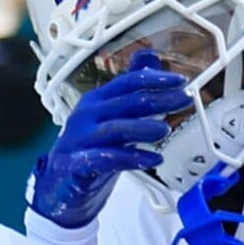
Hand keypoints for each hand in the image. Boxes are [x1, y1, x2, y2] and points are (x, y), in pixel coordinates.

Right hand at [29, 51, 191, 229]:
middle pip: (127, 102)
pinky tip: (152, 159)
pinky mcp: (77, 165)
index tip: (181, 81)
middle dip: (159, 99)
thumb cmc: (88, 150)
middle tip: (184, 100)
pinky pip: (106, 159)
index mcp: (96, 101)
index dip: (155, 79)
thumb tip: (151, 59)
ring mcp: (80, 139)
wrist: (59, 185)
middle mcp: (87, 116)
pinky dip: (131, 158)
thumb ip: (131, 91)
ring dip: (143, 127)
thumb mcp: (110, 118)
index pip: (128, 82)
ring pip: (116, 128)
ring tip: (166, 129)